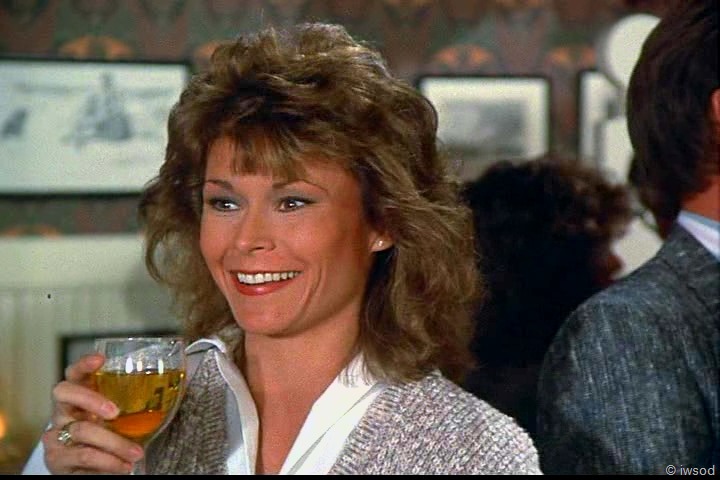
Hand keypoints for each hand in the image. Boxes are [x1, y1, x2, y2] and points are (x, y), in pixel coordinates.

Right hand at [42, 353, 144, 473]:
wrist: (92, 472)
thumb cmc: (110, 438)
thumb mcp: (121, 420)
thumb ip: (136, 404)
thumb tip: (177, 387)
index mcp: (80, 396)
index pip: (75, 373)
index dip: (84, 364)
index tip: (100, 359)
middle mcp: (63, 410)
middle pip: (64, 392)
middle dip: (91, 399)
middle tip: (115, 412)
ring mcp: (56, 434)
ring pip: (81, 430)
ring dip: (114, 442)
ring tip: (137, 453)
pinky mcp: (56, 458)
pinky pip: (83, 455)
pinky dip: (108, 461)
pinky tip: (123, 465)